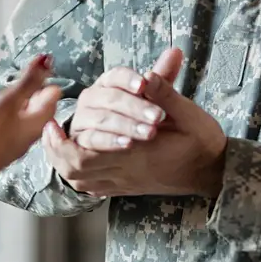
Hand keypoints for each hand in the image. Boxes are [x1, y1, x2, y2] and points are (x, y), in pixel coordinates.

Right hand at [0, 55, 60, 179]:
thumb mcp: (9, 101)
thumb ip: (29, 81)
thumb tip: (47, 59)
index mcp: (38, 122)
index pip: (53, 95)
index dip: (44, 79)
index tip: (32, 67)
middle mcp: (30, 135)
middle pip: (40, 107)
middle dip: (34, 91)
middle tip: (23, 77)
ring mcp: (15, 143)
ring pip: (24, 118)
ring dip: (20, 104)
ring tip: (8, 93)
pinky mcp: (0, 148)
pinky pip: (11, 128)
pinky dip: (7, 116)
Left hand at [48, 49, 225, 197]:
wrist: (213, 171)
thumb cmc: (202, 141)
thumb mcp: (190, 113)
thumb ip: (166, 92)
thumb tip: (146, 74)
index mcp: (138, 151)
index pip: (88, 154)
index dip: (63, 142)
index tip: (52, 123)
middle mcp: (126, 170)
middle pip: (75, 170)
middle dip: (55, 151)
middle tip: (47, 129)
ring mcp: (125, 182)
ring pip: (80, 181)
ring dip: (63, 162)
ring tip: (55, 141)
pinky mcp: (126, 187)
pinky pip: (92, 188)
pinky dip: (77, 175)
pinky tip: (74, 159)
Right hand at [69, 63, 170, 148]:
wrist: (137, 152)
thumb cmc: (144, 119)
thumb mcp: (158, 98)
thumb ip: (164, 77)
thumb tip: (176, 51)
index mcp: (108, 83)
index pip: (115, 76)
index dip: (128, 79)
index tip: (144, 84)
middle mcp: (92, 98)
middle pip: (109, 97)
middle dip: (134, 106)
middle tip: (158, 116)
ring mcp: (83, 119)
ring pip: (101, 119)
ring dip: (126, 125)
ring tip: (149, 133)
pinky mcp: (81, 142)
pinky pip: (91, 139)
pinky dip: (109, 141)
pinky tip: (128, 144)